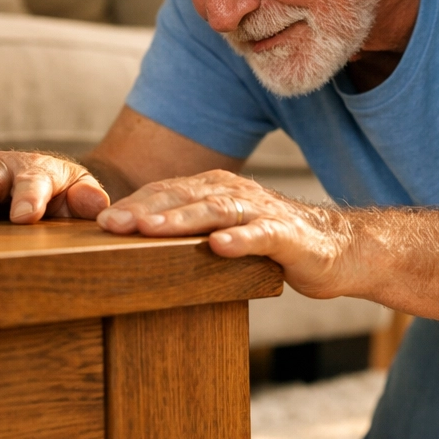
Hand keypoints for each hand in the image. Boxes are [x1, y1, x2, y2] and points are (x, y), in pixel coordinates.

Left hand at [96, 169, 357, 297]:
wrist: (339, 249)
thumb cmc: (275, 243)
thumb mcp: (227, 231)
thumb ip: (191, 230)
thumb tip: (136, 241)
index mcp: (217, 190)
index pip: (168, 191)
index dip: (134, 204)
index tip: (99, 221)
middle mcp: (237, 193)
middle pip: (185, 196)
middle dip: (145, 209)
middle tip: (110, 224)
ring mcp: (262, 212)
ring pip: (216, 211)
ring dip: (182, 219)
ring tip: (151, 229)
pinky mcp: (287, 236)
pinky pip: (261, 235)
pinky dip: (240, 239)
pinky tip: (219, 246)